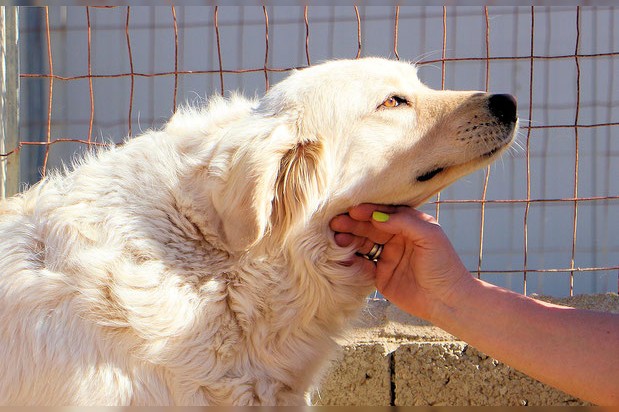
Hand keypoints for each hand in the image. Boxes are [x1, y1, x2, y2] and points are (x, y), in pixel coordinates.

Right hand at [330, 204, 472, 320]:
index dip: (368, 211)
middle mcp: (396, 238)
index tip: (353, 211)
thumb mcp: (429, 236)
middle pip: (370, 227)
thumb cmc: (443, 265)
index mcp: (409, 225)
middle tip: (336, 223)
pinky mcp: (380, 276)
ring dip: (349, 240)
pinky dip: (350, 259)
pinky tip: (341, 255)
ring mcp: (387, 257)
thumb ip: (404, 222)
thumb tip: (377, 217)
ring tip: (335, 238)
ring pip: (363, 244)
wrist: (447, 300)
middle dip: (353, 224)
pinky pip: (362, 264)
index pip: (384, 213)